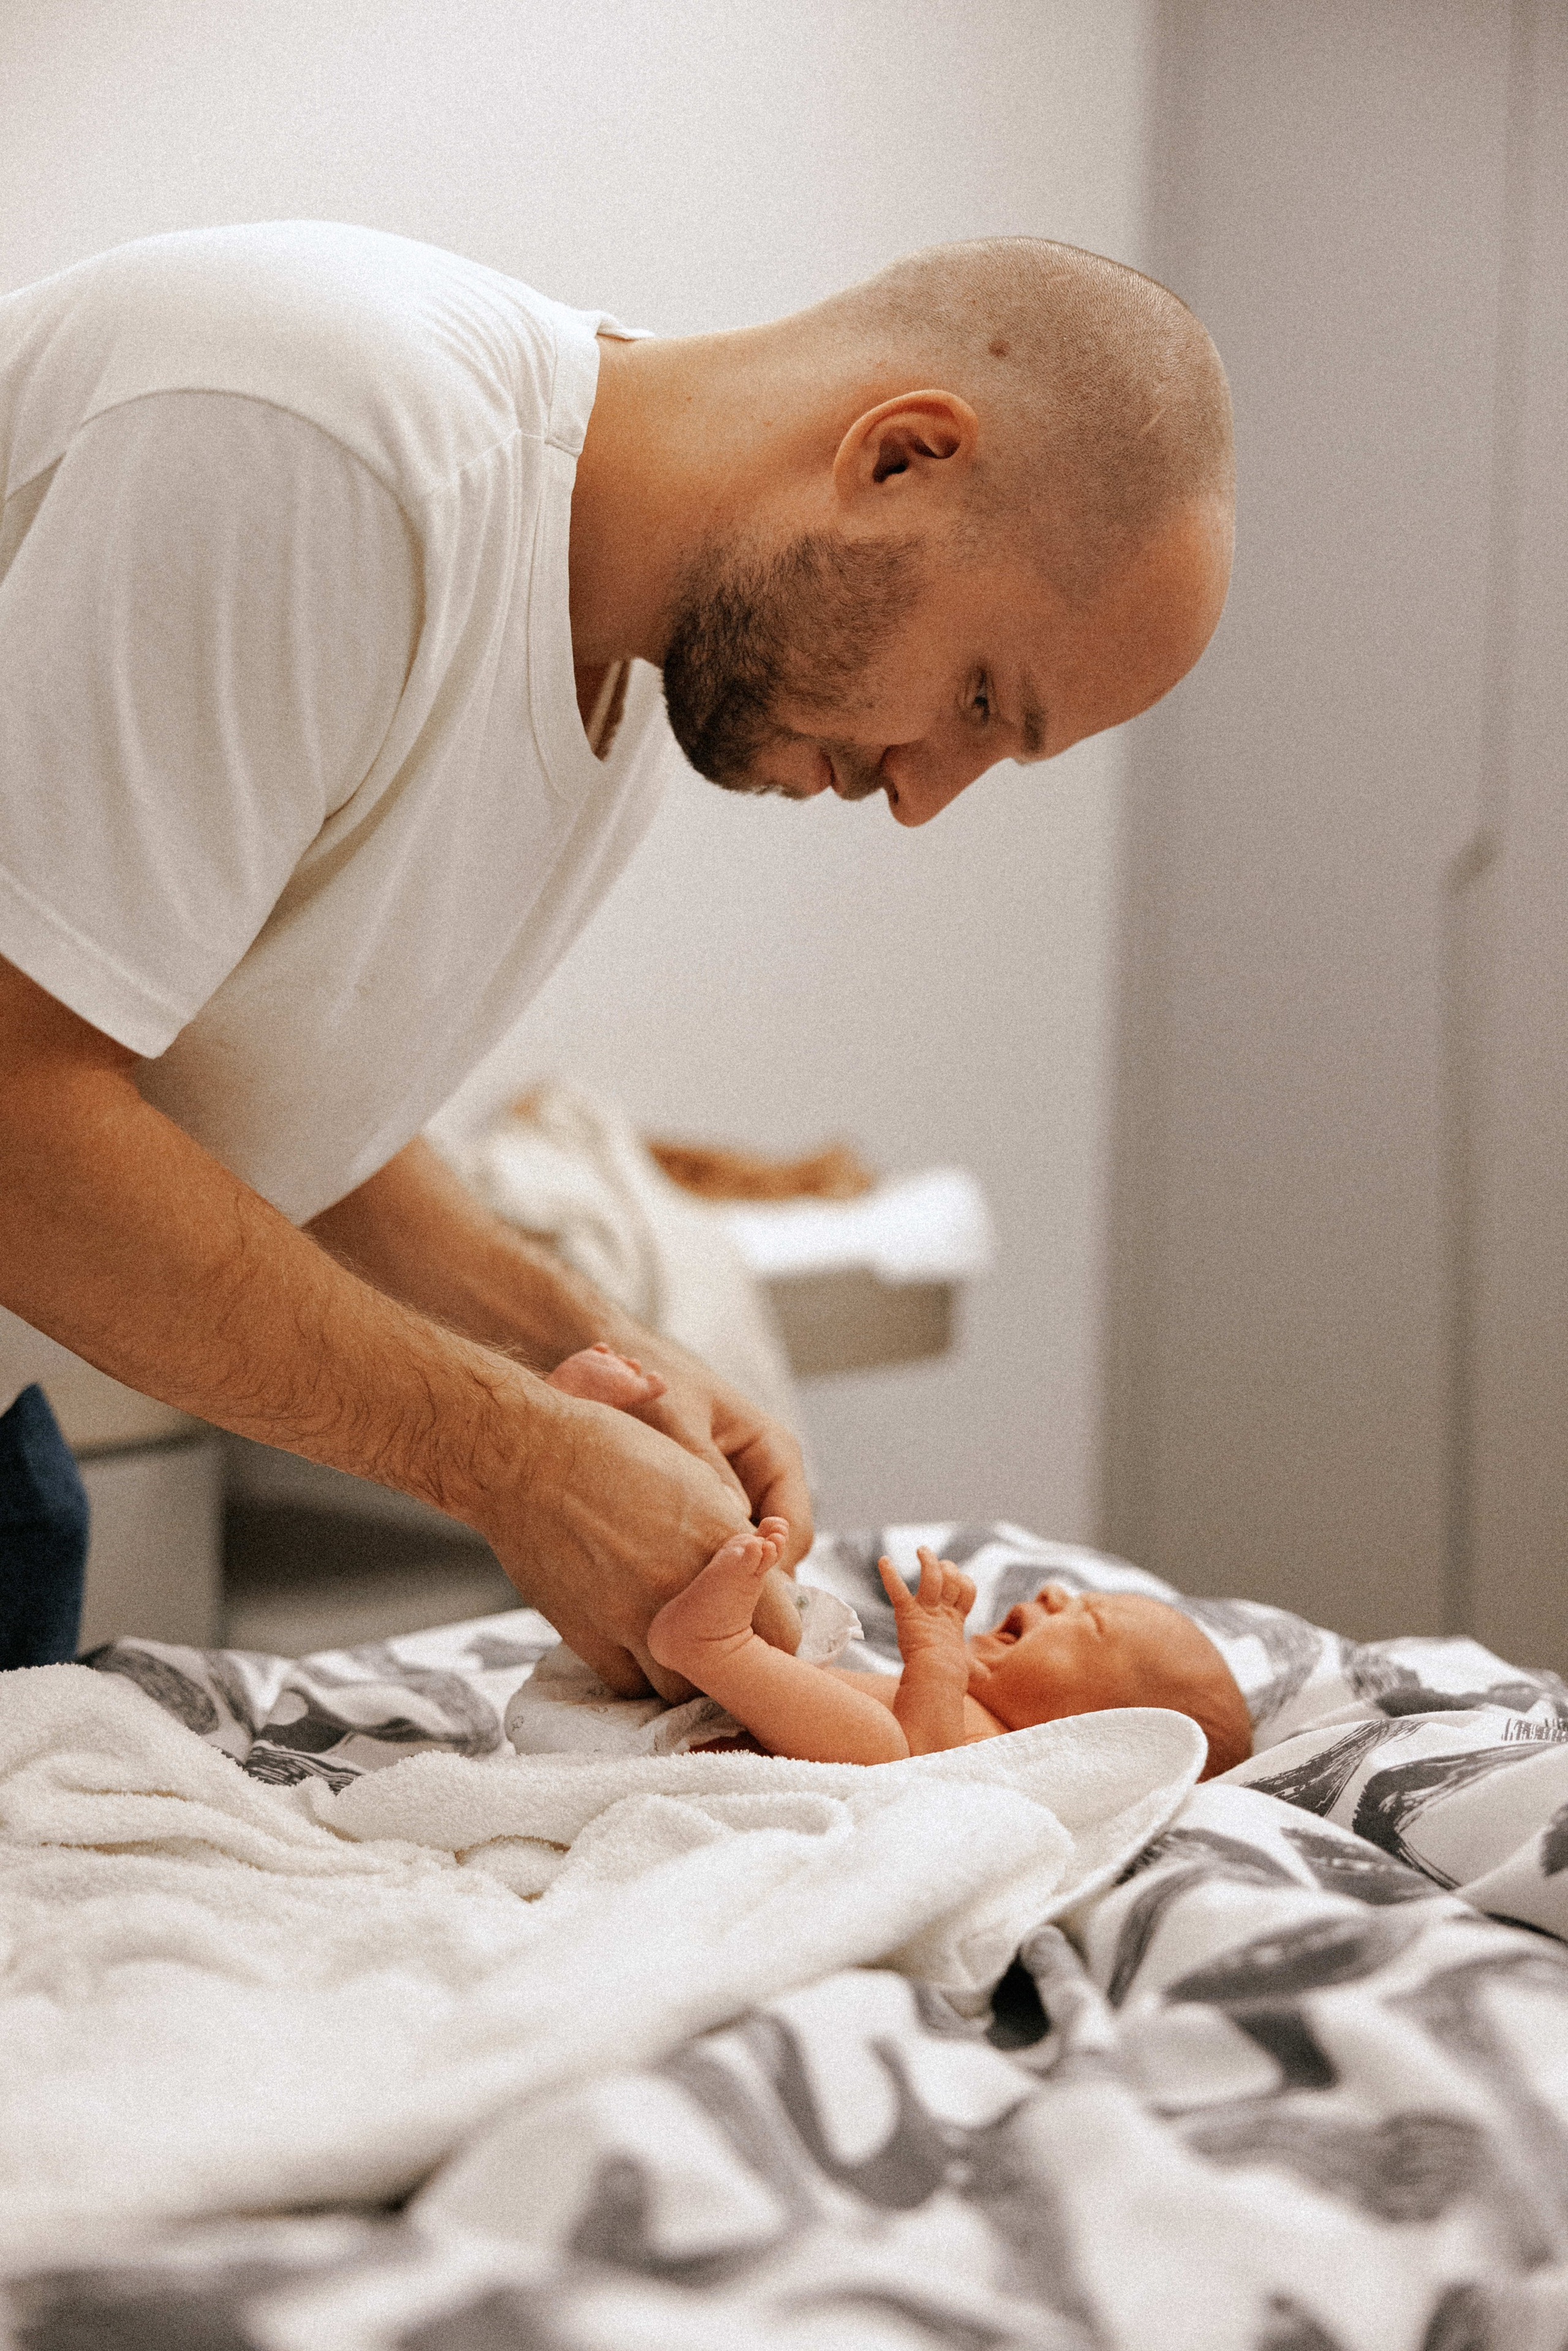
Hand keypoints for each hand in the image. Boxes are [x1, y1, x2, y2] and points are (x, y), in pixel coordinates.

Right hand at [477, 1375, 761, 1698]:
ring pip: (685, 1688)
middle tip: (734, 1646)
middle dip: (743, 1659)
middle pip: (742, 1666)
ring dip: (692, 1674)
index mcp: (721, 1538)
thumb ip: (731, 1527)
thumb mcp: (691, 1471)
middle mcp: (684, 1585)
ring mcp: (633, 1616)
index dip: (780, 1627)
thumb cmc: (608, 1446)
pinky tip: (640, 1647)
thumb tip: (762, 1563)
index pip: (785, 1622)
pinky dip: (641, 1672)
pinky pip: (630, 1685)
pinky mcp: (587, 1633)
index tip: (768, 1623)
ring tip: (686, 1650)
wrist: (524, 1454)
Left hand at [608, 1331, 813, 1653]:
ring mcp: (739, 1497)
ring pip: (746, 1561)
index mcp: (774, 1452)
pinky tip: (665, 1593)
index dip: (770, 1574)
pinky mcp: (709, 1511)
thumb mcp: (677, 1421)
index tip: (737, 1608)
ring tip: (684, 1618)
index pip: (793, 1531)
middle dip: (748, 1591)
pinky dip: (698, 1573)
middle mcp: (765, 1479)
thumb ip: (703, 1467)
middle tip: (710, 1628)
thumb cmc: (650, 1384)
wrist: (616, 1362)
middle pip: (775, 1556)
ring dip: (721, 1586)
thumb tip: (731, 1524)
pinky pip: (716, 1553)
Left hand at [879, 1548, 975, 1672]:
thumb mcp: (965, 1666)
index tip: (959, 1580)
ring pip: (931, 1578)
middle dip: (947, 1568)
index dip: (965, 1582)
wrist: (938, 1680)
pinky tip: (883, 1560)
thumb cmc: (951, 1675)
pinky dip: (889, 1575)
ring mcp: (926, 1611)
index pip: (967, 1590)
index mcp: (954, 1620)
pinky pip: (898, 1590)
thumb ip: (974, 1667)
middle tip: (939, 1565)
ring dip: (928, 1561)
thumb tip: (985, 1676)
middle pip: (952, 1579)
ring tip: (921, 1550)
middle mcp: (942, 1612)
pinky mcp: (908, 1614)